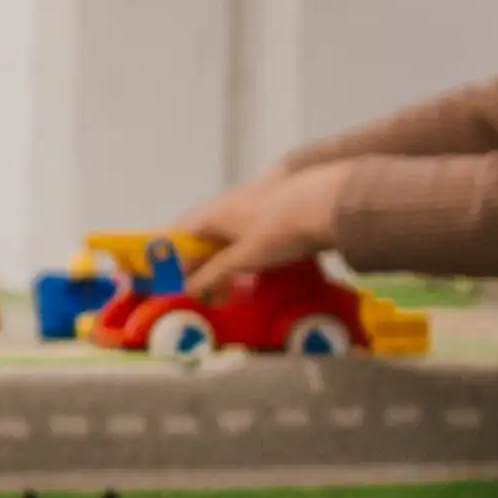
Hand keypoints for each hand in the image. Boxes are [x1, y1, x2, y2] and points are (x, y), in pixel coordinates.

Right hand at [181, 160, 345, 293]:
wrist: (325, 204)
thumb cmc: (278, 230)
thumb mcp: (242, 260)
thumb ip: (212, 275)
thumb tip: (188, 289)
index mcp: (211, 214)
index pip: (178, 236)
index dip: (172, 260)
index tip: (175, 283)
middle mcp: (225, 206)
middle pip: (202, 238)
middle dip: (200, 266)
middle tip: (206, 292)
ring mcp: (249, 206)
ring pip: (225, 237)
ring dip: (222, 262)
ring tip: (231, 287)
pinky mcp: (271, 211)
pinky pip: (246, 235)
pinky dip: (242, 255)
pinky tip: (256, 270)